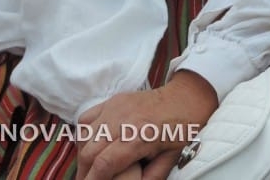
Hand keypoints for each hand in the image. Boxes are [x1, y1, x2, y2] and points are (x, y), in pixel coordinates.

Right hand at [76, 71, 218, 179]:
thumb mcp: (172, 158)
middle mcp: (123, 121)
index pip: (104, 164)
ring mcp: (116, 107)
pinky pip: (87, 118)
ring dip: (83, 154)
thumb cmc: (183, 129)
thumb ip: (152, 176)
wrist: (187, 97)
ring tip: (87, 167)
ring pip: (85, 135)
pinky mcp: (113, 100)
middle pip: (89, 151)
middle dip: (84, 171)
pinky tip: (90, 144)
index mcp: (139, 137)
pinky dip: (84, 133)